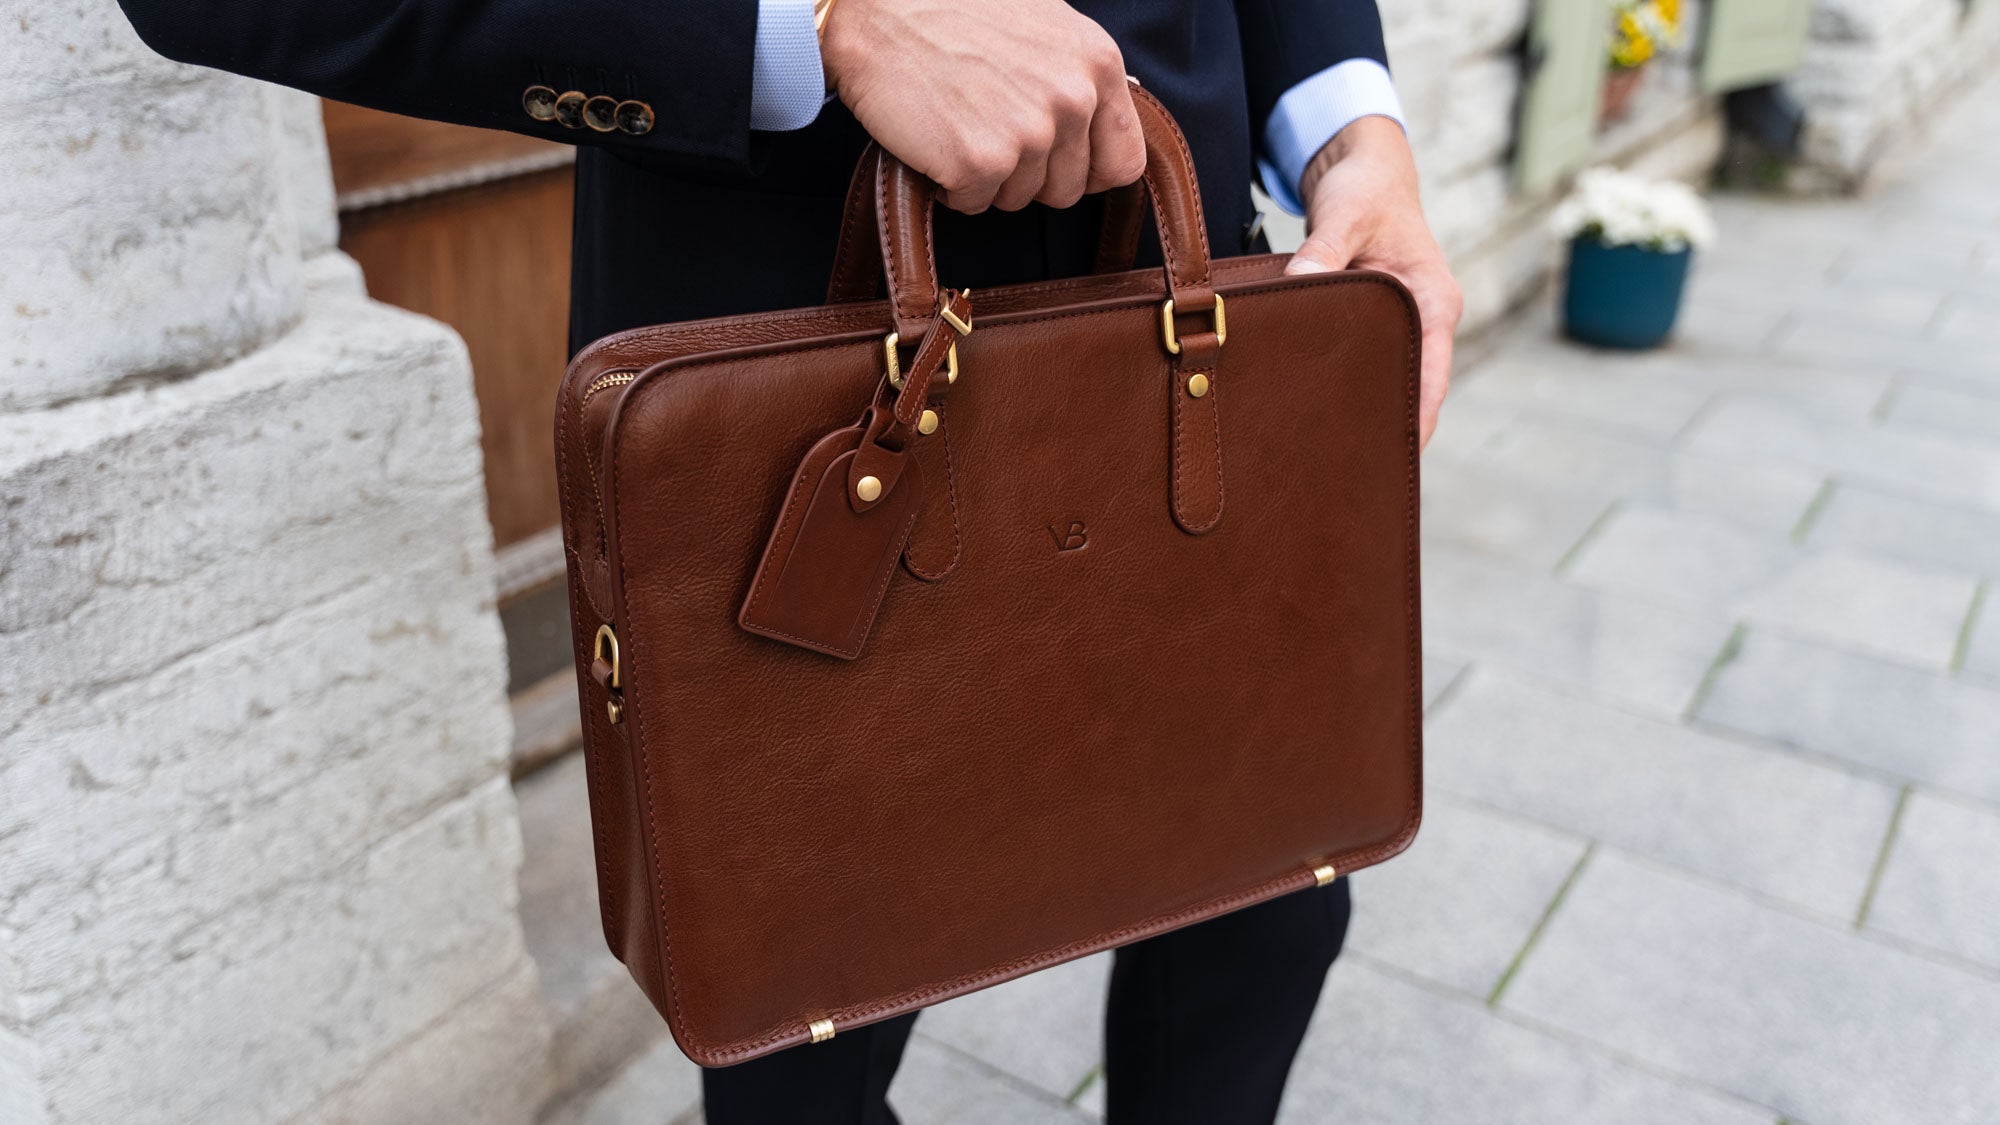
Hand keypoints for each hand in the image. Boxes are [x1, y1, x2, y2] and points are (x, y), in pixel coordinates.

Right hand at [820, 0, 1146, 213]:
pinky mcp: (979, 163)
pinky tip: (932, 139)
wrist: (874, 5)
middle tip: (984, 126)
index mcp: (1097, 63)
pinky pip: (973, 204)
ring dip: (985, 176)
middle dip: (1027, 174)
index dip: (1087, 173)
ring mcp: (1028, 134)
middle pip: (1066, 190)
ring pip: (1018, 199)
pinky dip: (947, 185)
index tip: (1056, 165)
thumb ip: (1079, 74)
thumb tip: (1098, 124)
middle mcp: (1072, 99)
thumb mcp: (1043, 23)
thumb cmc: (951, 8)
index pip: (1124, 162)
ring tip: (956, 122)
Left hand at [1285, 116, 1460, 448]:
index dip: (1420, 415)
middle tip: (1353, 466)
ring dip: (1366, 408)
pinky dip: (1347, 384)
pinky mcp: (1374, 323)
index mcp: (1433, 300)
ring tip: (1333, 452)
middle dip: (1389, 425)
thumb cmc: (1365, 189)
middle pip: (1411, 386)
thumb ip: (1322, 251)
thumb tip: (1299, 284)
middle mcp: (1423, 319)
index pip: (1432, 372)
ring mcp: (1400, 324)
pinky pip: (1365, 362)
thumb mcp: (1344, 215)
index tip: (1402, 453)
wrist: (1362, 169)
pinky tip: (1317, 410)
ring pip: (1387, 377)